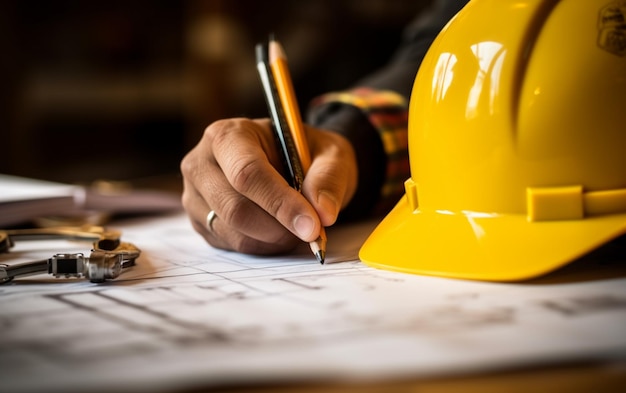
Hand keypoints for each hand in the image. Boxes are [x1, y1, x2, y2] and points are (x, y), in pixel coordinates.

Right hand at [180, 118, 356, 254]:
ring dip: (274, 240)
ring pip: (234, 233)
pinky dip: (264, 247)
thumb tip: (323, 212)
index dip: (280, 203)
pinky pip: (232, 246)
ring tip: (297, 227)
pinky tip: (280, 231)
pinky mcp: (200, 223)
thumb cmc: (306, 154)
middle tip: (311, 231)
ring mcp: (196, 196)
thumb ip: (329, 178)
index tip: (312, 225)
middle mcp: (201, 164)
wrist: (290, 164)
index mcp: (229, 135)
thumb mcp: (331, 154)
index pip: (247, 173)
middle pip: (235, 209)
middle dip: (279, 227)